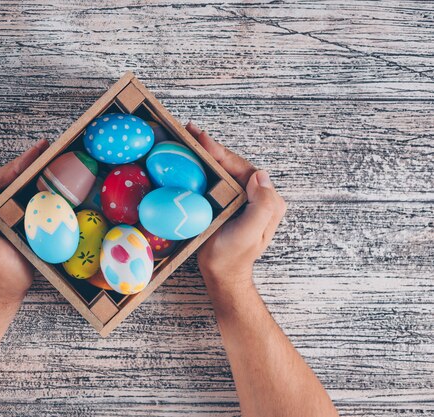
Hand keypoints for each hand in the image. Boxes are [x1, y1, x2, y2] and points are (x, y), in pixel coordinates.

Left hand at [0, 139, 49, 310]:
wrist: (1, 296)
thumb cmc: (0, 278)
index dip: (15, 166)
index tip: (36, 153)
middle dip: (22, 163)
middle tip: (46, 149)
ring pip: (4, 185)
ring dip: (24, 171)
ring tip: (45, 157)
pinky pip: (8, 196)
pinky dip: (24, 184)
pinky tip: (39, 177)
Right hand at [186, 123, 286, 299]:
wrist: (221, 274)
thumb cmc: (233, 256)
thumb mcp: (251, 232)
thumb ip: (262, 204)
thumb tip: (259, 175)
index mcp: (266, 200)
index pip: (242, 168)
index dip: (221, 152)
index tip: (202, 139)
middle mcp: (255, 195)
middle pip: (232, 164)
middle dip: (212, 147)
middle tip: (190, 130)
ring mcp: (240, 198)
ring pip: (223, 169)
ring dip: (206, 152)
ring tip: (188, 136)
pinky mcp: (226, 203)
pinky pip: (215, 179)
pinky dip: (202, 166)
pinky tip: (189, 157)